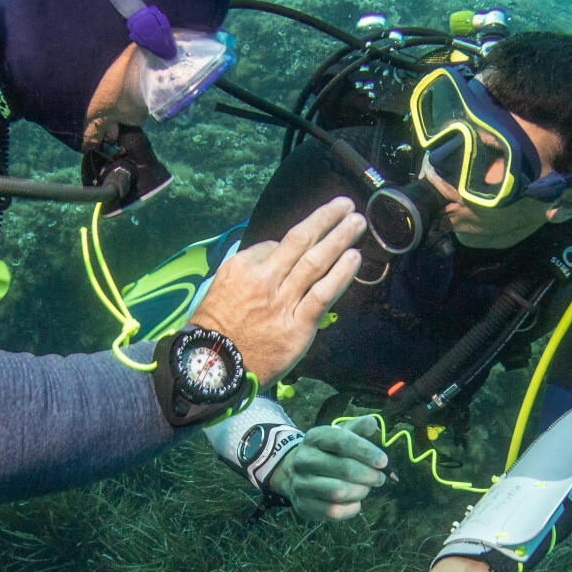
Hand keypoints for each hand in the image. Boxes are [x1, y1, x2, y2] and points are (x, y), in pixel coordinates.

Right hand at [189, 198, 363, 383]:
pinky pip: (323, 294)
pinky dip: (340, 274)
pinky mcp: (297, 326)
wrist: (214, 366)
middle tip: (346, 205)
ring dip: (339, 238)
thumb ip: (251, 268)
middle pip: (301, 240)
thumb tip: (276, 254)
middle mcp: (264, 279)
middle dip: (326, 219)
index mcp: (243, 267)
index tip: (310, 240)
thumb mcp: (222, 286)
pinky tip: (354, 258)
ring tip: (357, 222)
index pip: (276, 245)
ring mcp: (282, 302)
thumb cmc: (217, 328)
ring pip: (316, 262)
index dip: (296, 242)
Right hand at [272, 422, 389, 520]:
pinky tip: (355, 501)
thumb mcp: (340, 436)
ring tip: (366, 488)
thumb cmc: (328, 453)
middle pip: (344, 469)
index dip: (366, 451)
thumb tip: (373, 423)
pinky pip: (334, 512)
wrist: (296, 474)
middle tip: (380, 477)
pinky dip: (351, 508)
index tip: (383, 461)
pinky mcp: (304, 505)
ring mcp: (301, 484)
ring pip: (339, 492)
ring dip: (361, 491)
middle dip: (369, 475)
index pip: (341, 441)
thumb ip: (358, 428)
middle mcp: (303, 460)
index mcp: (314, 438)